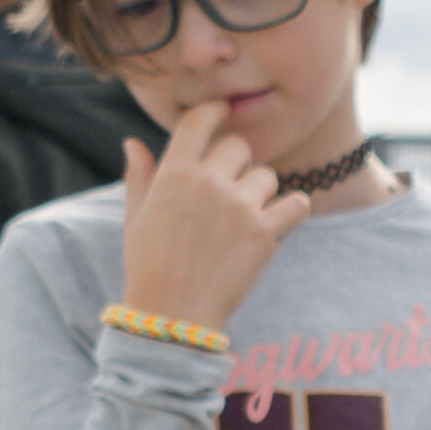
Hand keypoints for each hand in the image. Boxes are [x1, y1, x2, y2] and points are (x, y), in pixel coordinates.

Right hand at [113, 93, 335, 334]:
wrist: (171, 316)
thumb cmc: (148, 266)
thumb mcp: (135, 217)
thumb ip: (139, 176)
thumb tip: (133, 143)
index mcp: (174, 172)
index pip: (200, 122)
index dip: (215, 113)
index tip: (224, 114)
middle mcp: (207, 182)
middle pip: (239, 147)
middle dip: (237, 164)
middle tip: (229, 192)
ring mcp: (239, 206)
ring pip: (267, 176)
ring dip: (260, 193)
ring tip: (243, 220)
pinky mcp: (265, 233)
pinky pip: (297, 203)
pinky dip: (293, 211)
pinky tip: (280, 222)